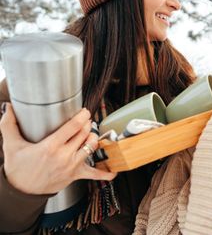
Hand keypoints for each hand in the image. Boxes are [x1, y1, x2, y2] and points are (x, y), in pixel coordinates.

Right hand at [0, 103, 115, 194]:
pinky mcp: (76, 175)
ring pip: (92, 147)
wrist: (21, 190)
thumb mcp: (11, 145)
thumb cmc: (18, 168)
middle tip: (86, 120)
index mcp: (50, 146)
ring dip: (94, 138)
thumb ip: (8, 125)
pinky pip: (96, 174)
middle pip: (85, 134)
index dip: (82, 116)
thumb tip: (7, 108)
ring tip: (90, 133)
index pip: (73, 126)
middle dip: (88, 124)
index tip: (84, 111)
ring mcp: (72, 166)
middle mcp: (64, 156)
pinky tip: (114, 169)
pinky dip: (106, 172)